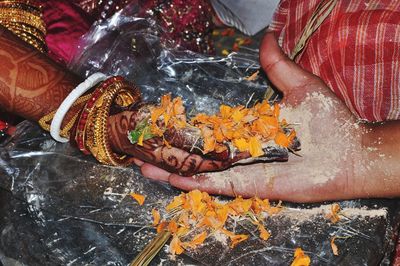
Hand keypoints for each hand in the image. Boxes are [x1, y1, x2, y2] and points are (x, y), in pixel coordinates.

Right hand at [138, 32, 369, 201]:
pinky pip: (218, 184)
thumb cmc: (328, 121)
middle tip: (138, 147)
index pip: (206, 126)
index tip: (157, 121)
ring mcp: (241, 168)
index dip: (181, 124)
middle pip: (195, 150)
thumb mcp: (300, 86)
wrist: (349, 154)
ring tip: (142, 164)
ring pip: (200, 169)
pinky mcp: (249, 185)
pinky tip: (170, 179)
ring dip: (171, 168)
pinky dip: (194, 182)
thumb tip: (266, 37)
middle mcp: (238, 149)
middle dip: (167, 149)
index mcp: (245, 127)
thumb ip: (278, 66)